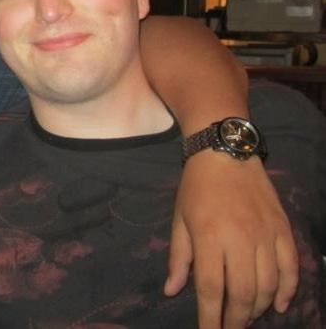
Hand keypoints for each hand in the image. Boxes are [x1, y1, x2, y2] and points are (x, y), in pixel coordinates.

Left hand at [164, 151, 298, 328]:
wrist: (224, 152)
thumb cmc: (196, 186)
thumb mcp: (180, 219)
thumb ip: (179, 257)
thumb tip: (171, 291)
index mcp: (209, 236)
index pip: (210, 289)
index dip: (210, 318)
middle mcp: (240, 238)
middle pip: (242, 293)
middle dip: (236, 320)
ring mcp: (265, 233)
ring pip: (268, 285)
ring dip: (258, 308)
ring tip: (247, 316)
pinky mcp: (281, 227)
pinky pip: (291, 266)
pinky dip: (287, 289)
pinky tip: (278, 304)